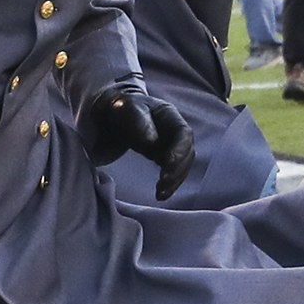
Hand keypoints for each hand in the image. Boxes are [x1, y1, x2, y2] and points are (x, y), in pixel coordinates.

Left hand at [78, 84, 196, 200]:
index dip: (179, 151)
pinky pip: (174, 172)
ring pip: (183, 165)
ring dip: (175, 181)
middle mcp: (176, 131)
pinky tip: (161, 194)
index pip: (184, 134)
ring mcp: (173, 145)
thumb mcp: (128, 110)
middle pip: (187, 153)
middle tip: (163, 185)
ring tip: (161, 195)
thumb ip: (140, 123)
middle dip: (177, 171)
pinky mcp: (166, 156)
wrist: (116, 114)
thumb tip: (152, 142)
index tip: (166, 164)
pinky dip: (170, 184)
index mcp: (170, 116)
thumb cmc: (123, 109)